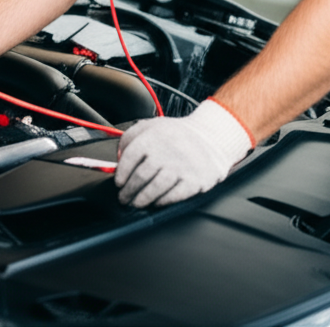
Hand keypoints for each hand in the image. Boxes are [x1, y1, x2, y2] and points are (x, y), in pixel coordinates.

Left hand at [113, 99, 253, 207]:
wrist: (211, 137)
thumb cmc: (176, 134)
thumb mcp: (150, 126)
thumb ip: (130, 138)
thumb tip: (117, 158)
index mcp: (153, 137)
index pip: (130, 158)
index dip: (121, 173)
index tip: (119, 183)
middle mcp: (166, 152)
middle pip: (140, 177)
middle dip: (128, 191)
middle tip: (124, 198)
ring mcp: (181, 167)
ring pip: (155, 188)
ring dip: (142, 199)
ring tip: (136, 203)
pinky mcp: (195, 181)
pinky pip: (174, 196)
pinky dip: (162, 201)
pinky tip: (157, 202)